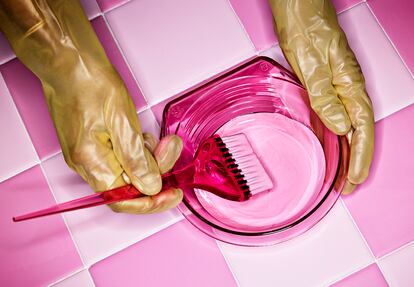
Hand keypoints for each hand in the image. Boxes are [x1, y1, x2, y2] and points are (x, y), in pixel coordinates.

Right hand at [0, 0, 182, 211]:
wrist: (69, 63)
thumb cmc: (90, 84)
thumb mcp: (122, 121)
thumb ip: (136, 158)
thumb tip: (150, 186)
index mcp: (92, 162)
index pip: (124, 201)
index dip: (152, 202)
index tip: (174, 193)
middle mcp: (87, 164)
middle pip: (129, 186)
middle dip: (156, 170)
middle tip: (171, 148)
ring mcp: (89, 155)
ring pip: (127, 171)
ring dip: (149, 159)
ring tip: (159, 139)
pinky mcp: (93, 145)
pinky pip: (120, 158)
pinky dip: (138, 151)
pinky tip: (143, 136)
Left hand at [269, 0, 373, 193]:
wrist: (297, 5)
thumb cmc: (306, 25)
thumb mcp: (312, 62)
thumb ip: (325, 96)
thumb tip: (340, 126)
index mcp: (348, 83)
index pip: (360, 128)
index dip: (359, 156)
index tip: (355, 178)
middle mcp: (346, 87)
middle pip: (357, 131)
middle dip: (356, 161)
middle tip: (350, 187)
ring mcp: (335, 86)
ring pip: (347, 126)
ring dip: (346, 152)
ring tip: (343, 175)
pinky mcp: (323, 83)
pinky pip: (333, 116)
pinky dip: (334, 136)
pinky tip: (331, 145)